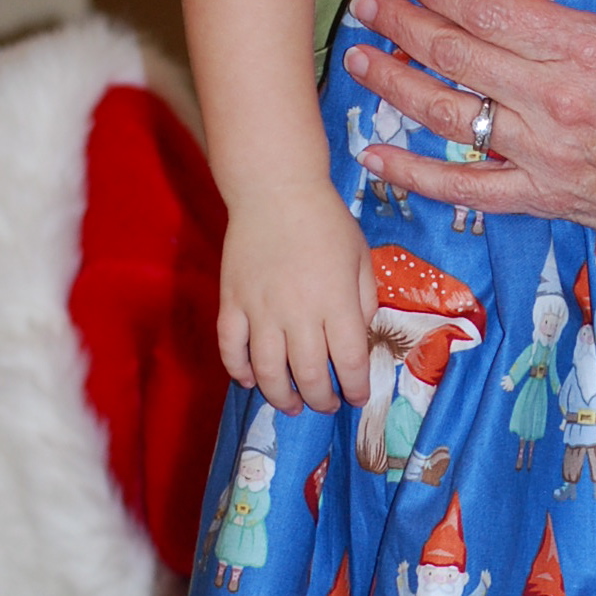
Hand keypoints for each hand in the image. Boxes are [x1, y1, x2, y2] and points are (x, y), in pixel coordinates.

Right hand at [218, 179, 377, 415]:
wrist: (275, 190)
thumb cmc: (326, 221)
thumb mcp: (361, 257)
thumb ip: (363, 301)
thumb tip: (359, 338)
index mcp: (337, 301)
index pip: (350, 361)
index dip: (356, 388)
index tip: (357, 397)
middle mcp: (299, 312)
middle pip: (310, 375)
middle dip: (321, 400)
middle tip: (325, 405)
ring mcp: (261, 309)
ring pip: (268, 371)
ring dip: (281, 396)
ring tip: (291, 405)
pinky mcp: (232, 302)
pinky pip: (231, 348)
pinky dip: (238, 371)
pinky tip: (249, 381)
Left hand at [342, 0, 595, 253]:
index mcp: (589, 48)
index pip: (491, 12)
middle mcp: (554, 100)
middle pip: (455, 54)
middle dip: (402, 24)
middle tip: (368, 3)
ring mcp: (543, 154)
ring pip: (448, 114)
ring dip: (394, 83)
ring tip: (357, 59)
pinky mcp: (544, 197)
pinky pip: (466, 187)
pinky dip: (416, 173)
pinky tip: (376, 153)